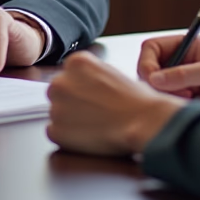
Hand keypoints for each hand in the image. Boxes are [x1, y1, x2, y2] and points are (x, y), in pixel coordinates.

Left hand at [46, 52, 184, 156]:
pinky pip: (56, 133)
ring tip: (95, 124)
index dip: (82, 87)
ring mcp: (56, 107)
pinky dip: (69, 137)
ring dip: (70, 120)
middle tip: (94, 112)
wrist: (143, 122)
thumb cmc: (136, 99)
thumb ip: (90, 75)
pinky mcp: (56, 131)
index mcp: (76, 62)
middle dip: (72, 102)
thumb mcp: (111, 72)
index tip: (93, 96)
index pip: (68, 74)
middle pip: (59, 92)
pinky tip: (89, 136)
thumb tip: (84, 84)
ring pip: (57, 113)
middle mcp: (61, 81)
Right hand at [137, 34, 199, 105]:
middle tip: (179, 91)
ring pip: (153, 87)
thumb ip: (185, 73)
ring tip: (189, 98)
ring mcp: (179, 80)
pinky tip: (189, 106)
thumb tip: (156, 79)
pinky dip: (170, 104)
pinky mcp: (180, 98)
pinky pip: (162, 101)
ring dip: (166, 95)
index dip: (147, 62)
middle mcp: (179, 61)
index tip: (154, 79)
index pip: (151, 47)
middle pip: (148, 68)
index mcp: (186, 46)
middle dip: (157, 82)